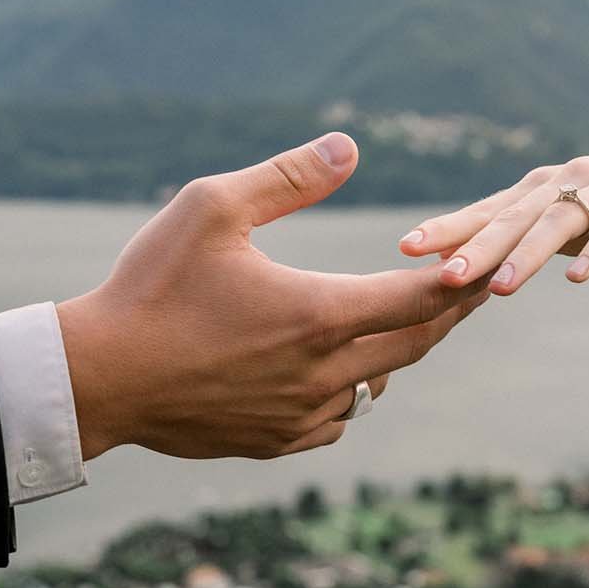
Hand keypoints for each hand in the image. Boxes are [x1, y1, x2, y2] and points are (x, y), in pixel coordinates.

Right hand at [57, 133, 489, 460]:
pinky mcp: (274, 441)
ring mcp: (300, 415)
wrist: (98, 378)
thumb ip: (288, 177)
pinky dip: (353, 391)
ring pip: (377, 385)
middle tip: (474, 288)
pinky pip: (338, 419)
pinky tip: (344, 372)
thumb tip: (350, 146)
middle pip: (416, 343)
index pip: (422, 298)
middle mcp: (323, 372)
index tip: (489, 259)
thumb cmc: (151, 286)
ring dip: (400, 351)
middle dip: (449, 313)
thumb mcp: (211, 208)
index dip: (462, 278)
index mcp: (319, 314)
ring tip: (410, 322)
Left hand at [399, 141, 588, 293]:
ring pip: (560, 221)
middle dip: (476, 246)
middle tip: (439, 275)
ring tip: (500, 288)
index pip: (487, 209)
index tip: (405, 248)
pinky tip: (578, 277)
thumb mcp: (567, 220)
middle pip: (514, 215)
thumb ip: (520, 238)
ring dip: (527, 254)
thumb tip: (460, 268)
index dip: (448, 228)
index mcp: (542, 187)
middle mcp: (567, 180)